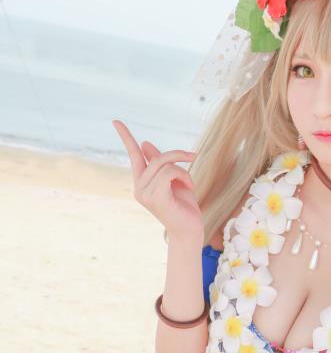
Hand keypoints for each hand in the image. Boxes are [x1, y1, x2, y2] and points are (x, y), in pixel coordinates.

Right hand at [112, 119, 203, 242]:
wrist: (190, 231)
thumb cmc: (184, 207)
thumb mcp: (174, 179)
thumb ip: (160, 163)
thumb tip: (144, 143)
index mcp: (142, 182)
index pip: (133, 156)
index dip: (126, 137)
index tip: (116, 121)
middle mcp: (139, 187)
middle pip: (157, 157)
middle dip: (178, 155)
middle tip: (193, 156)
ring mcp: (144, 193)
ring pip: (165, 164)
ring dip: (184, 170)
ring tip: (189, 184)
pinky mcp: (154, 197)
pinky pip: (169, 172)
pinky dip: (183, 176)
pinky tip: (189, 188)